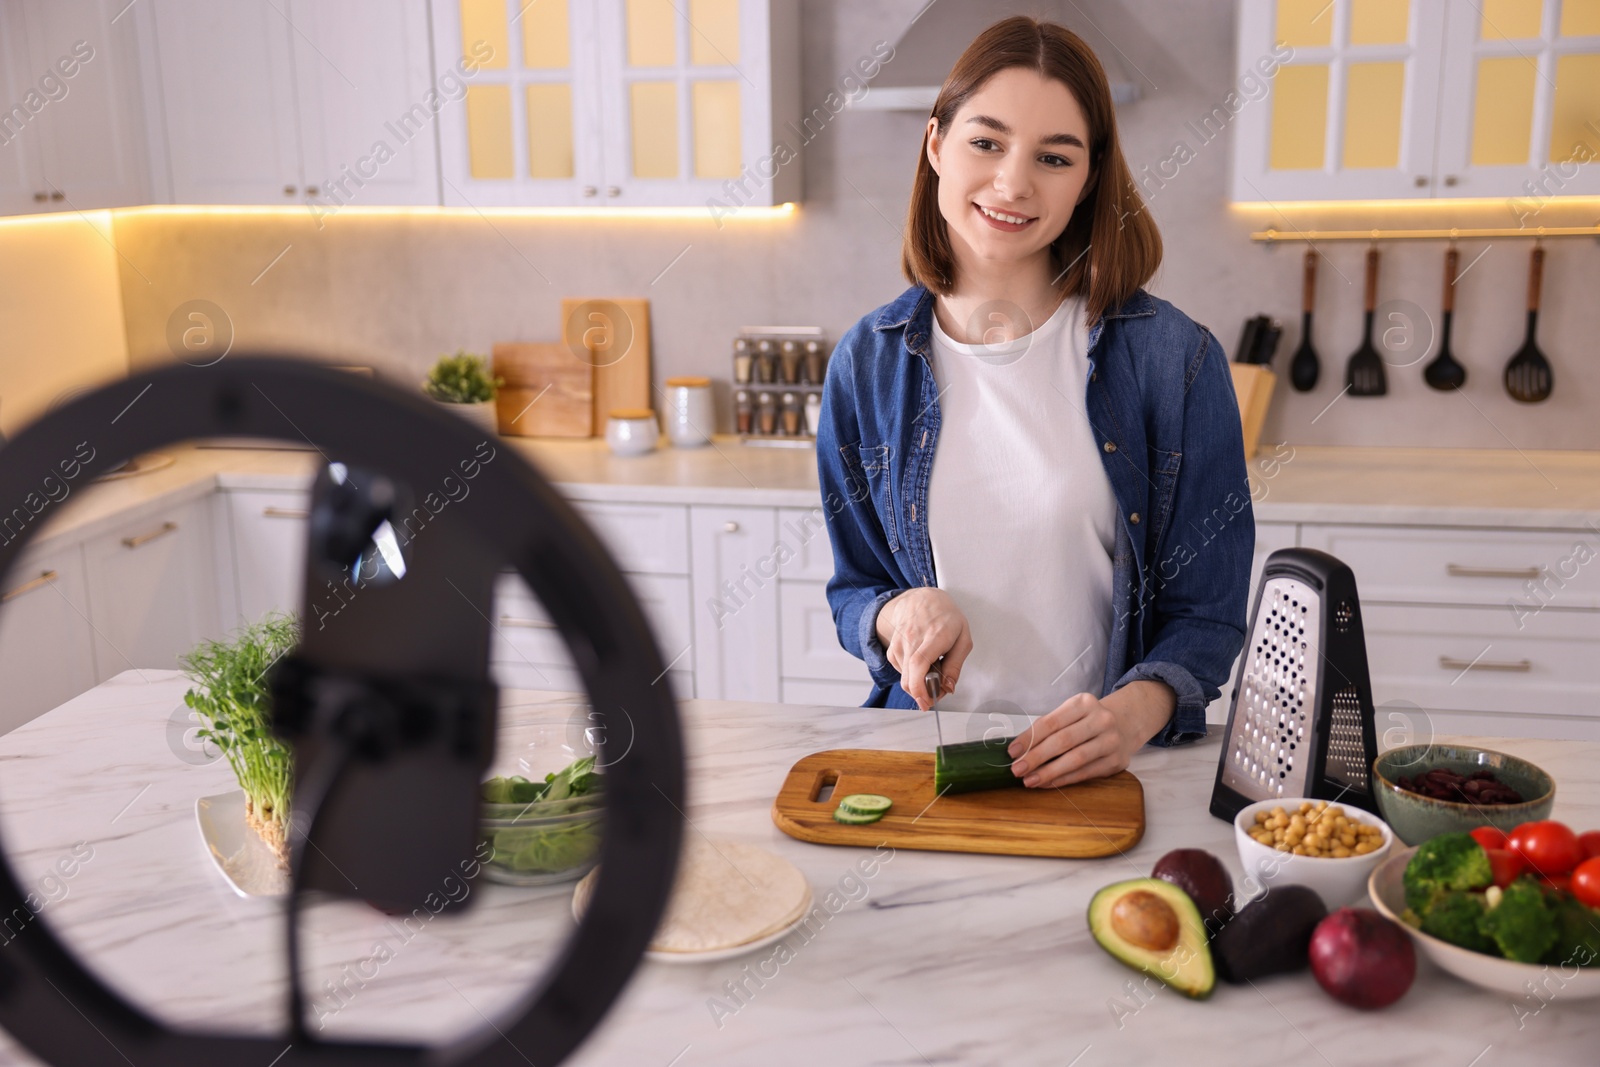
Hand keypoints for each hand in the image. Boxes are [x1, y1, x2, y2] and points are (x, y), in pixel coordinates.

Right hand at [875, 588, 972, 710]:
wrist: (921, 599)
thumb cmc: (945, 617)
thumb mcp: (963, 638)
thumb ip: (956, 665)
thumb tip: (948, 687)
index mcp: (933, 636)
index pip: (919, 665)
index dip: (920, 688)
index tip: (927, 702)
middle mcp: (912, 639)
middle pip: (908, 678)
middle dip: (921, 694)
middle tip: (936, 694)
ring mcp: (899, 643)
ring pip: (905, 678)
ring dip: (918, 683)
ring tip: (932, 670)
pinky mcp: (892, 649)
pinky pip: (901, 672)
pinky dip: (911, 675)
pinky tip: (921, 663)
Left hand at [1004, 681, 1176, 787]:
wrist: (1126, 724)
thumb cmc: (1087, 720)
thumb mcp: (1071, 713)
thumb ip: (1048, 728)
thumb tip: (1019, 749)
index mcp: (1084, 703)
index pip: (1051, 722)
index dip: (1029, 738)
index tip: (1012, 752)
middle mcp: (1101, 719)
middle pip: (1063, 741)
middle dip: (1036, 757)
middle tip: (1017, 770)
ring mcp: (1111, 741)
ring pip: (1075, 759)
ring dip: (1049, 772)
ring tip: (1030, 781)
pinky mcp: (1117, 761)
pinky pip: (1086, 773)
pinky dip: (1064, 779)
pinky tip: (1048, 783)